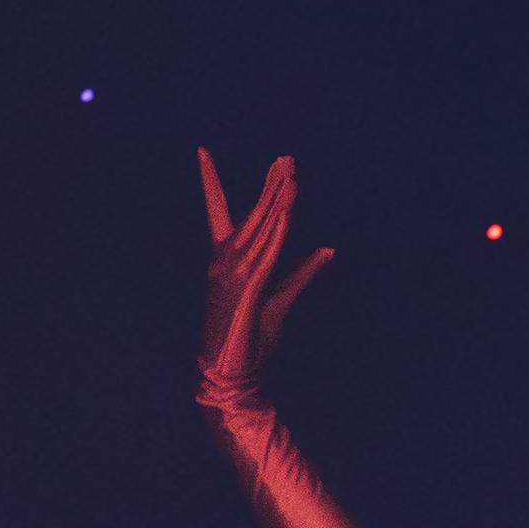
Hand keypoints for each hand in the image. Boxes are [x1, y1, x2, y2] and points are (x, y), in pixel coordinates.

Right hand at [198, 150, 332, 389]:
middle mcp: (223, 261)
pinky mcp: (246, 290)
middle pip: (251, 214)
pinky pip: (267, 254)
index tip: (201, 150)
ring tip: (291, 175)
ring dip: (279, 202)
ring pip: (261, 229)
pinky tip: (286, 210)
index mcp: (224, 260)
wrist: (232, 376)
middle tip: (286, 159)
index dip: (209, 180)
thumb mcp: (279, 300)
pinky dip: (278, 232)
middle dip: (270, 186)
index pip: (215, 210)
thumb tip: (326, 250)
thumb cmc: (250, 340)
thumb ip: (301, 272)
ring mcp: (231, 274)